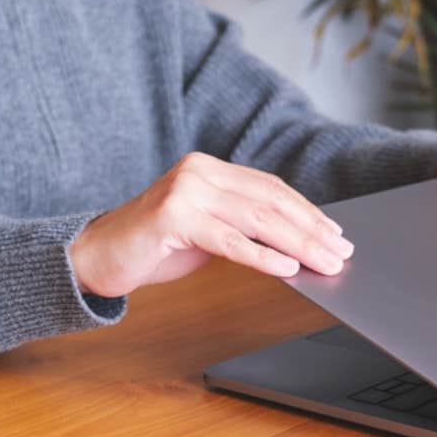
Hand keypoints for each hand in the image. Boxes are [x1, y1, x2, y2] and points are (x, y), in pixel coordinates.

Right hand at [69, 152, 353, 296]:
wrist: (97, 255)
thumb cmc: (154, 245)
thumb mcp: (205, 227)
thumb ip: (241, 223)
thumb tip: (293, 241)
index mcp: (209, 168)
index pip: (270, 188)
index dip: (307, 211)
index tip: (334, 233)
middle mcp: (199, 171)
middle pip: (269, 201)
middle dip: (311, 229)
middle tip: (340, 251)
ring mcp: (185, 190)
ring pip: (256, 218)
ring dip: (297, 243)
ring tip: (324, 262)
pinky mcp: (172, 216)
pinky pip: (228, 239)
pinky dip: (261, 255)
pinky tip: (287, 268)